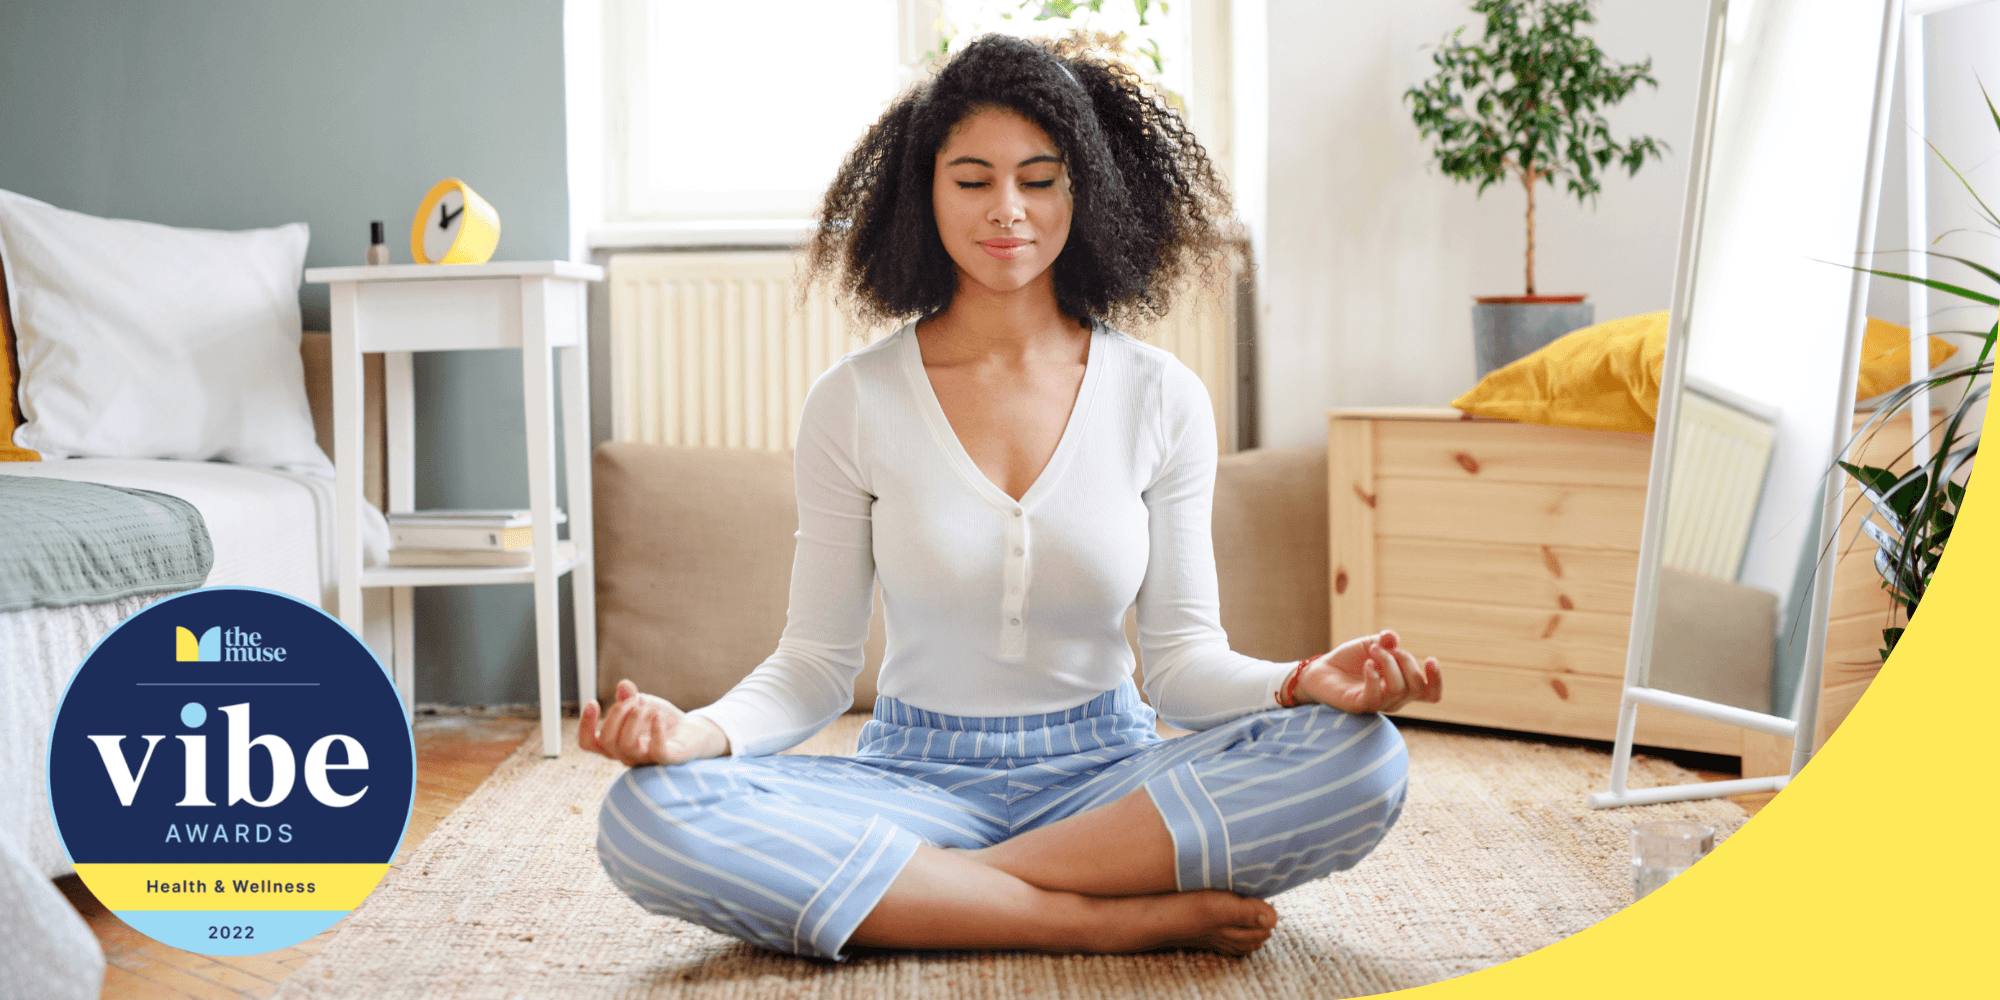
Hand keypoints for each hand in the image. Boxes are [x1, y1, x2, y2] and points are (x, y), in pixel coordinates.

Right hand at [578, 679, 729, 765]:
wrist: (692, 731)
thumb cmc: (661, 720)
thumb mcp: (642, 704)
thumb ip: (629, 697)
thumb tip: (623, 686)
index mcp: (615, 744)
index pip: (589, 743)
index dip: (586, 725)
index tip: (593, 702)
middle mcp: (626, 755)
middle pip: (606, 740)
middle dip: (617, 713)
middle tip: (634, 699)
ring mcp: (645, 759)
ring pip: (626, 746)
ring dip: (634, 719)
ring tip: (649, 706)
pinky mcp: (666, 759)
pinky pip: (657, 751)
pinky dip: (656, 731)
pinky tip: (658, 715)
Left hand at [1292, 630, 1441, 715]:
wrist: (1321, 670)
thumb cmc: (1349, 660)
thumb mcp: (1370, 644)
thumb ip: (1384, 641)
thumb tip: (1393, 638)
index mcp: (1402, 685)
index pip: (1430, 693)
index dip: (1437, 680)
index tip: (1431, 659)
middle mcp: (1394, 698)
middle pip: (1417, 686)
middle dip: (1406, 660)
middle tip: (1383, 647)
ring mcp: (1378, 704)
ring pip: (1399, 688)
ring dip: (1388, 663)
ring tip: (1372, 651)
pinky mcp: (1360, 706)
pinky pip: (1375, 696)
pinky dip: (1374, 676)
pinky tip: (1367, 664)